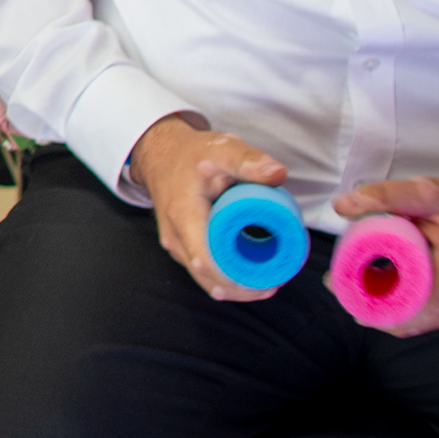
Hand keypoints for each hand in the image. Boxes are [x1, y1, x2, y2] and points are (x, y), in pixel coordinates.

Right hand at [128, 113, 294, 300]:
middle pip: (207, 278)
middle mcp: (175, 236)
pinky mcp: (180, 246)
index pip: (206, 260)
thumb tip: (277, 174)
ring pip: (204, 279)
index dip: (236, 279)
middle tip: (276, 283)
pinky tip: (248, 276)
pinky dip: (225, 278)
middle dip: (242, 289)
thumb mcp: (221, 149)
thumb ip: (249, 160)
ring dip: (235, 286)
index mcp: (184, 214)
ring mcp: (175, 244)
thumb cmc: (191, 153)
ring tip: (267, 282)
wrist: (160, 154)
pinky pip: (202, 271)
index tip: (267, 281)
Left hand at [335, 174, 438, 334]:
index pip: (404, 313)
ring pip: (412, 323)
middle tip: (339, 280)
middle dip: (367, 305)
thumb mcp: (431, 193)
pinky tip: (381, 286)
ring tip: (355, 280)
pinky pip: (424, 316)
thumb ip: (389, 196)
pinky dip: (401, 306)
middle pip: (403, 322)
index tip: (339, 284)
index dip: (367, 304)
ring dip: (382, 307)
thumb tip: (343, 205)